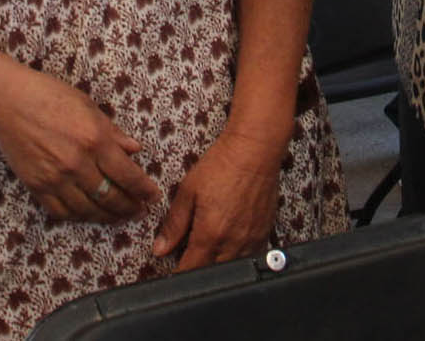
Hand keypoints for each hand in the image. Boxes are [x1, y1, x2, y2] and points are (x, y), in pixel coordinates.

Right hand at [0, 68, 160, 224]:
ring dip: (107, 216)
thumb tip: (135, 150)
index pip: (128, 175)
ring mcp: (56, 178)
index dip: (144, 190)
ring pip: (88, 209)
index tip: (153, 197)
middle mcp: (78, 163)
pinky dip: (78, 216)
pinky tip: (88, 213)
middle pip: (111, 197)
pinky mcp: (37, 186)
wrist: (8, 101)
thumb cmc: (49, 95)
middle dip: (130, 208)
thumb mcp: (88, 107)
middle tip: (139, 211)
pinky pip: (62, 211)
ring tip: (118, 217)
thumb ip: (113, 132)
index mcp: (95, 139)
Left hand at [153, 131, 282, 270]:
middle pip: (211, 271)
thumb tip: (160, 249)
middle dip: (197, 268)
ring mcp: (251, 239)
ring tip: (208, 246)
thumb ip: (174, 224)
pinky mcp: (264, 232)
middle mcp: (233, 242)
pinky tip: (228, 240)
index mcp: (211, 234)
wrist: (254, 150)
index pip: (191, 269)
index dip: (178, 274)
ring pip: (231, 267)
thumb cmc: (222, 165)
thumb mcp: (188, 191)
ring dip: (217, 263)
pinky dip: (236, 255)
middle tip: (188, 255)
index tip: (172, 271)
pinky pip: (249, 256)